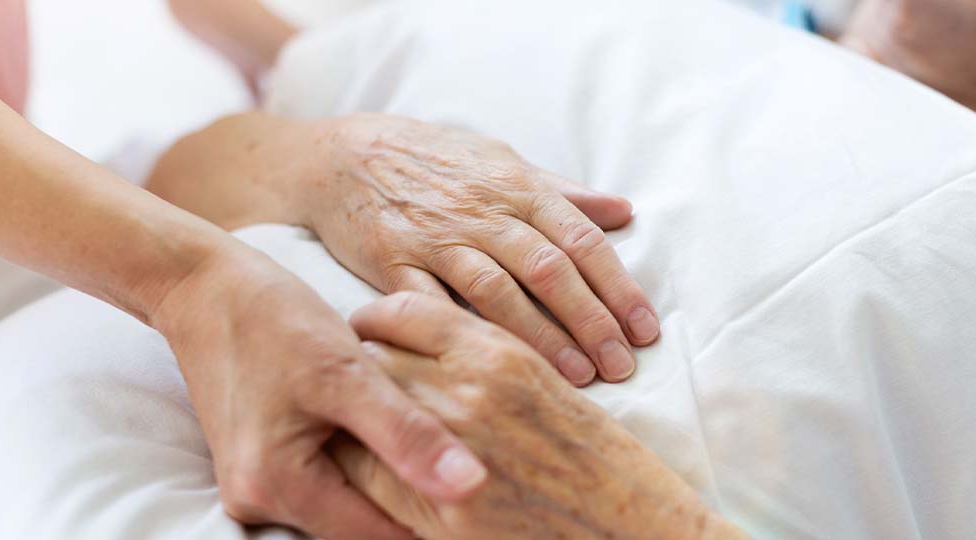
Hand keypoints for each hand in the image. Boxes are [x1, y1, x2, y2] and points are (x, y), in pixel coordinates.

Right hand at [149, 112, 659, 385]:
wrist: (340, 156)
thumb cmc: (431, 163)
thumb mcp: (499, 162)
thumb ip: (561, 192)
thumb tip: (623, 211)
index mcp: (516, 187)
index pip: (581, 240)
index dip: (618, 287)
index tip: (645, 331)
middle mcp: (481, 212)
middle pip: (548, 270)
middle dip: (591, 321)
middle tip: (622, 367)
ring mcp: (435, 240)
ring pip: (497, 292)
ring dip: (541, 337)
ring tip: (577, 378)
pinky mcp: (392, 264)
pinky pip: (431, 307)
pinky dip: (460, 338)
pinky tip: (487, 370)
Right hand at [151, 247, 487, 539]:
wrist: (203, 286)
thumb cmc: (271, 318)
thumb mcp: (347, 372)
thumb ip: (407, 434)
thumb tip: (471, 488)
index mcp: (278, 487)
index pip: (381, 536)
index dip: (438, 517)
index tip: (486, 492)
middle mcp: (260, 500)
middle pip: (362, 524)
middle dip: (414, 498)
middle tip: (469, 463)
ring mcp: (258, 484)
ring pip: (348, 501)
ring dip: (389, 476)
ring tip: (434, 442)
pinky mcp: (264, 463)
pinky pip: (328, 477)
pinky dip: (364, 457)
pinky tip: (391, 426)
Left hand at [331, 293, 747, 539]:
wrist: (626, 523)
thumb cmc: (591, 451)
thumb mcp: (540, 379)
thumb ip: (479, 353)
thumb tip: (418, 336)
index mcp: (498, 352)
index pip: (402, 312)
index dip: (373, 319)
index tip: (365, 329)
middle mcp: (468, 393)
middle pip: (372, 358)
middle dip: (357, 364)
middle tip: (349, 374)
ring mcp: (449, 453)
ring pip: (360, 417)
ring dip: (350, 416)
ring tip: (351, 417)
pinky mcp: (439, 514)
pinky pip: (367, 480)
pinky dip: (359, 469)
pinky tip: (365, 465)